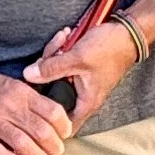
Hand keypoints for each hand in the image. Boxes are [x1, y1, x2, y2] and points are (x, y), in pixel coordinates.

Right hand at [0, 54, 72, 154]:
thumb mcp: (10, 84)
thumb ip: (28, 101)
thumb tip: (48, 120)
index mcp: (20, 91)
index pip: (52, 111)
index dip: (64, 127)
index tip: (65, 135)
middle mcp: (8, 105)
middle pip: (41, 131)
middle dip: (55, 148)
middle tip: (57, 154)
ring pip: (23, 143)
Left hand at [26, 19, 142, 133]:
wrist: (126, 31)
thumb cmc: (109, 48)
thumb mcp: (77, 57)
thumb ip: (52, 68)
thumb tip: (28, 75)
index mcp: (85, 101)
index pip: (63, 124)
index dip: (47, 119)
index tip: (33, 105)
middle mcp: (81, 94)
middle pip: (52, 91)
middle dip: (47, 69)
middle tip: (53, 52)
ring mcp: (78, 80)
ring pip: (55, 73)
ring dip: (55, 53)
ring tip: (64, 38)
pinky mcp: (77, 67)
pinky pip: (62, 61)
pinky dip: (61, 48)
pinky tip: (66, 36)